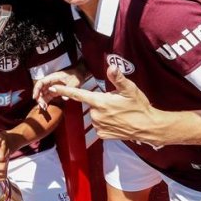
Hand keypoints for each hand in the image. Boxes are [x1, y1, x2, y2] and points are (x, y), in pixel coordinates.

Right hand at [32, 67, 85, 109]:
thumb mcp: (74, 82)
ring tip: (44, 108)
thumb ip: (68, 89)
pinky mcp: (55, 90)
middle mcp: (51, 82)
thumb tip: (64, 98)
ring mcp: (53, 86)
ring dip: (42, 101)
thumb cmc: (76, 75)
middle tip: (42, 106)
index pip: (41, 83)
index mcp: (53, 77)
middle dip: (39, 98)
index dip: (36, 90)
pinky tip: (46, 107)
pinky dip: (46, 101)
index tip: (35, 97)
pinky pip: (48, 96)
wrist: (80, 74)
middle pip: (40, 89)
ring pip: (43, 94)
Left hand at [48, 65, 163, 143]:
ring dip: (103, 113)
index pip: (78, 94)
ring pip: (95, 115)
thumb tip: (110, 66)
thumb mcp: (130, 89)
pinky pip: (99, 126)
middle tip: (117, 103)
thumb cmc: (139, 106)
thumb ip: (118, 78)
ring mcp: (98, 126)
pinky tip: (117, 122)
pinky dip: (106, 123)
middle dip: (101, 102)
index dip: (64, 90)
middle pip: (91, 104)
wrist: (149, 127)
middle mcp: (96, 115)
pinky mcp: (102, 135)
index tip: (52, 87)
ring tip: (119, 113)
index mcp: (100, 102)